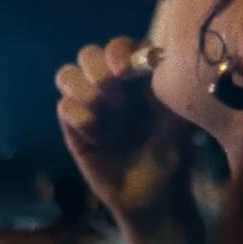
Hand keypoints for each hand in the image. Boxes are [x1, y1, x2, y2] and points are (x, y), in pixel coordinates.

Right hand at [56, 36, 191, 221]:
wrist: (154, 196)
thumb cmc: (170, 154)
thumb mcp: (179, 120)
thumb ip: (171, 90)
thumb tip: (166, 62)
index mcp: (136, 77)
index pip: (121, 46)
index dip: (119, 50)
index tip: (127, 69)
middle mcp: (110, 86)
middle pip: (88, 54)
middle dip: (97, 65)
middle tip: (112, 84)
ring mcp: (90, 106)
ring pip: (67, 74)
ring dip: (82, 86)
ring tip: (102, 108)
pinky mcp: (75, 129)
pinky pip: (64, 107)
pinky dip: (78, 116)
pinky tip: (97, 136)